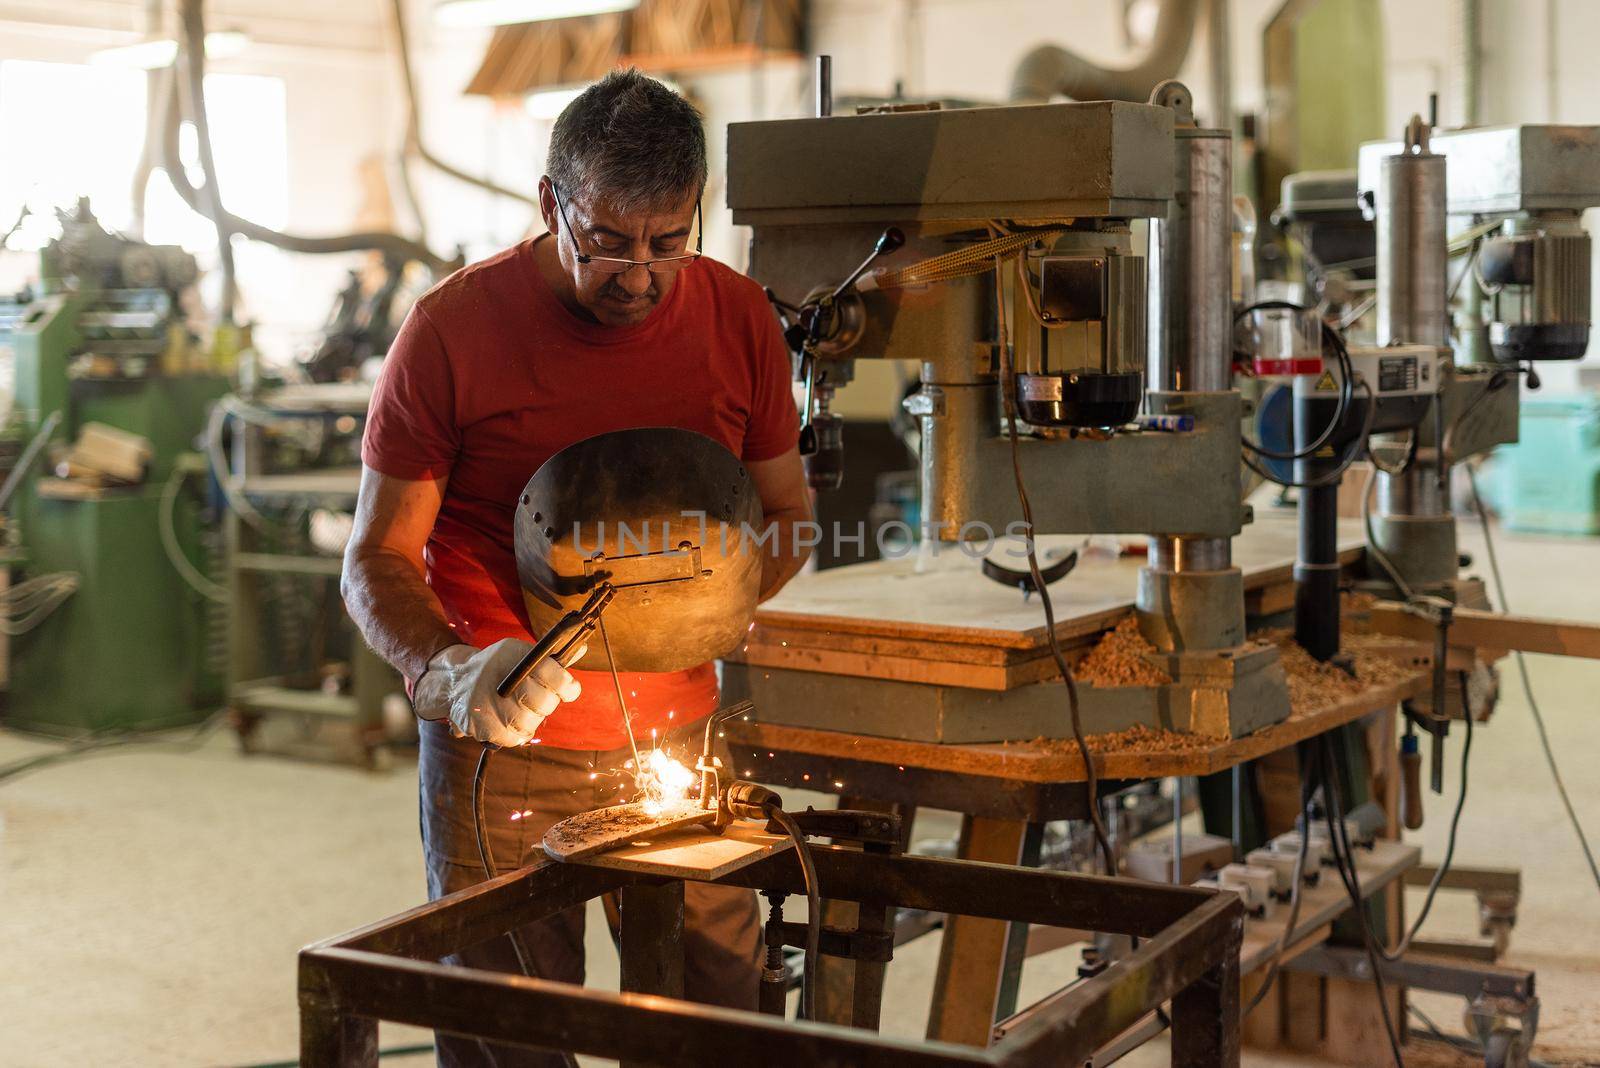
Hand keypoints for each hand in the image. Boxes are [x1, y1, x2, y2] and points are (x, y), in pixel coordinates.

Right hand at [413, 638, 581, 746]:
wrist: (455, 684)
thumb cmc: (495, 667)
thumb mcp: (518, 652)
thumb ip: (549, 657)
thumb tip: (580, 649)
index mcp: (517, 660)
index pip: (554, 675)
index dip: (567, 685)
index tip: (569, 689)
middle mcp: (506, 684)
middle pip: (545, 702)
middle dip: (548, 702)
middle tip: (537, 696)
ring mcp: (496, 710)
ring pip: (533, 722)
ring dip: (532, 717)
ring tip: (520, 707)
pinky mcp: (488, 730)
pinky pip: (518, 738)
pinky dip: (518, 731)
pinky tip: (509, 718)